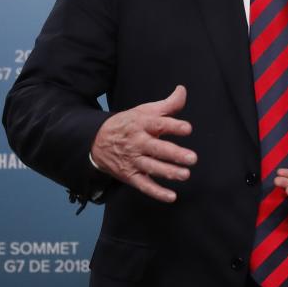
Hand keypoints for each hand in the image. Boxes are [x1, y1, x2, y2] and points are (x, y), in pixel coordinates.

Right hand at [90, 85, 196, 202]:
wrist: (95, 140)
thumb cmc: (128, 124)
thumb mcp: (145, 110)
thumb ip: (168, 104)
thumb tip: (183, 90)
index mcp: (142, 124)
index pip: (159, 124)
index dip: (174, 126)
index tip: (188, 129)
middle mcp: (137, 143)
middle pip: (157, 149)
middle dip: (175, 154)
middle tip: (192, 158)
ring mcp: (133, 160)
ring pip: (152, 168)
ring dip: (169, 172)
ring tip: (185, 175)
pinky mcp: (129, 175)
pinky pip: (143, 185)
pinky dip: (156, 192)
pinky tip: (172, 196)